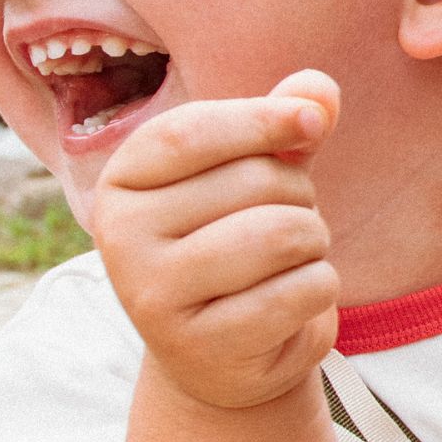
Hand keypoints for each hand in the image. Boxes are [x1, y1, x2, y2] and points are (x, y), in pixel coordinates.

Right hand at [91, 69, 341, 409]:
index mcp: (123, 178)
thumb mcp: (251, 172)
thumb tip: (320, 90)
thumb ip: (283, 123)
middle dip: (299, 194)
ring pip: (283, 234)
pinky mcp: (200, 348)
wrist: (220, 352)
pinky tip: (294, 302)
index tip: (314, 120)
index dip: (263, 117)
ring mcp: (152, 298)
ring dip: (314, 241)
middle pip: (255, 181)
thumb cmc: (236, 238)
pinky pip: (300, 291)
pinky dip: (320, 288)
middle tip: (287, 220)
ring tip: (294, 256)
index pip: (193, 131)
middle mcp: (120, 237)